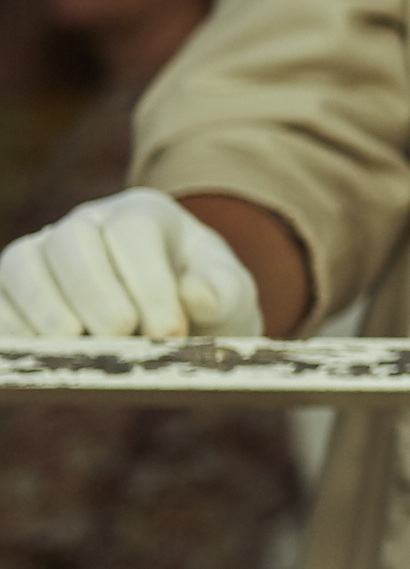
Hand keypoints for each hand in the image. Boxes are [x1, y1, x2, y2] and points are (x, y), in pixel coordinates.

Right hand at [0, 190, 266, 341]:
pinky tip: (36, 354)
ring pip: (24, 264)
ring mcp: (44, 254)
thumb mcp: (229, 293)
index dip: (148, 282)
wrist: (175, 318)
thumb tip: (198, 297)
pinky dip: (11, 325)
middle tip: (120, 335)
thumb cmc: (201, 301)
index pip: (134, 232)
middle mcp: (86, 224)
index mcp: (143, 214)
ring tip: (72, 344)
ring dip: (45, 307)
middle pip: (73, 242)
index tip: (169, 332)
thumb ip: (223, 291)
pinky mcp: (14, 288)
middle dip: (95, 291)